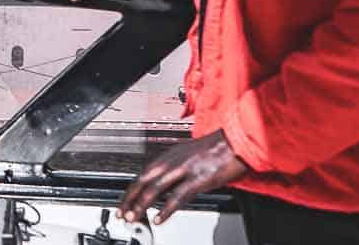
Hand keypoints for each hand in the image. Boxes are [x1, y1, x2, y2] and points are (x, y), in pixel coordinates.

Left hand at [120, 130, 246, 225]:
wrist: (237, 140)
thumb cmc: (217, 148)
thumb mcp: (189, 155)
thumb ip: (175, 168)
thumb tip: (162, 186)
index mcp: (170, 154)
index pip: (143, 173)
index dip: (131, 189)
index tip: (124, 202)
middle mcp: (173, 160)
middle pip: (143, 180)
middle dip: (130, 199)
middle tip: (122, 213)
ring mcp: (185, 169)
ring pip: (155, 189)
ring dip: (142, 205)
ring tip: (133, 217)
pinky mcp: (198, 179)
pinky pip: (178, 196)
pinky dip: (166, 209)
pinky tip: (158, 218)